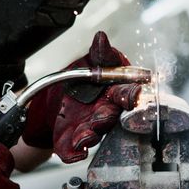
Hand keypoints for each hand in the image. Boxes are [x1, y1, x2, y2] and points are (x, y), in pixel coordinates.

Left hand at [22, 31, 140, 162]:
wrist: (56, 98)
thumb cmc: (82, 79)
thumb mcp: (89, 62)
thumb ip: (99, 54)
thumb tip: (101, 37)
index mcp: (114, 92)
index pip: (126, 94)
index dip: (130, 95)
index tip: (132, 94)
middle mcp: (106, 112)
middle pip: (110, 117)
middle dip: (106, 117)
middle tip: (102, 117)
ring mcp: (89, 126)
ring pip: (93, 133)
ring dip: (88, 135)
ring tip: (83, 137)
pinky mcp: (72, 139)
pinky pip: (73, 149)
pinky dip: (72, 151)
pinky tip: (73, 151)